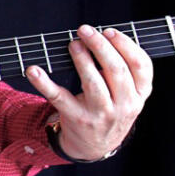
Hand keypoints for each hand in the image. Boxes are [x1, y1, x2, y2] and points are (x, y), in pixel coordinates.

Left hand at [26, 25, 152, 160]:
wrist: (95, 145)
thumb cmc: (111, 109)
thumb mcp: (128, 95)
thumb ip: (124, 72)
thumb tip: (101, 37)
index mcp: (139, 94)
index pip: (141, 66)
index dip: (126, 46)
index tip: (109, 31)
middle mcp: (124, 105)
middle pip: (116, 71)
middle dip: (100, 47)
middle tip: (85, 30)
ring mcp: (101, 113)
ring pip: (93, 83)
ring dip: (82, 60)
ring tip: (73, 44)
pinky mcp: (76, 118)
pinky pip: (58, 97)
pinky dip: (43, 83)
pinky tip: (33, 70)